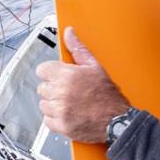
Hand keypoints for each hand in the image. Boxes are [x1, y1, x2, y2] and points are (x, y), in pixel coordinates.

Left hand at [37, 28, 129, 142]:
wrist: (117, 121)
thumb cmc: (109, 96)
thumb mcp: (95, 67)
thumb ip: (78, 49)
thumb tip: (69, 33)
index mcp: (67, 75)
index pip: (42, 70)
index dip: (51, 73)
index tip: (58, 77)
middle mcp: (61, 92)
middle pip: (42, 88)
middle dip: (53, 89)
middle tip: (69, 92)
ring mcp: (60, 110)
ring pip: (44, 105)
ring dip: (54, 105)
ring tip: (70, 104)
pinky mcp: (61, 126)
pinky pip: (47, 121)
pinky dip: (55, 119)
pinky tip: (68, 115)